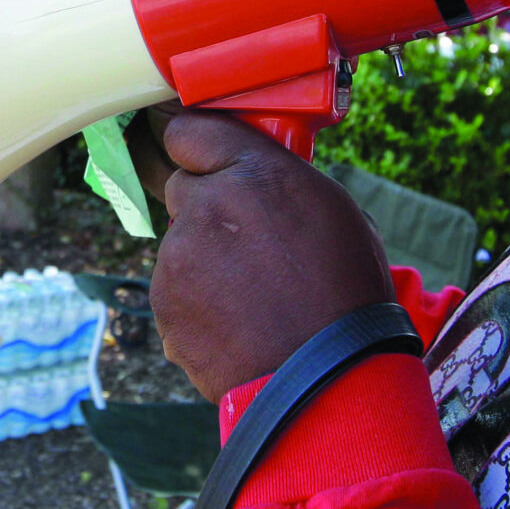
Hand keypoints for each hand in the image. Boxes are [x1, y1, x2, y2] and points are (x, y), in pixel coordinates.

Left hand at [151, 109, 394, 400]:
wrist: (326, 378)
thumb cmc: (346, 296)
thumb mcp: (335, 213)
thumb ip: (280, 185)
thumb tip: (256, 183)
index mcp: (255, 173)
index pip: (188, 130)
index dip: (196, 147)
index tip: (199, 157)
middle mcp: (207, 204)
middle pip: (183, 187)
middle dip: (207, 207)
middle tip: (244, 242)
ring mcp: (177, 255)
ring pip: (180, 245)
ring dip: (205, 262)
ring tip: (253, 298)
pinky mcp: (163, 301)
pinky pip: (174, 291)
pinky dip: (196, 305)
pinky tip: (237, 325)